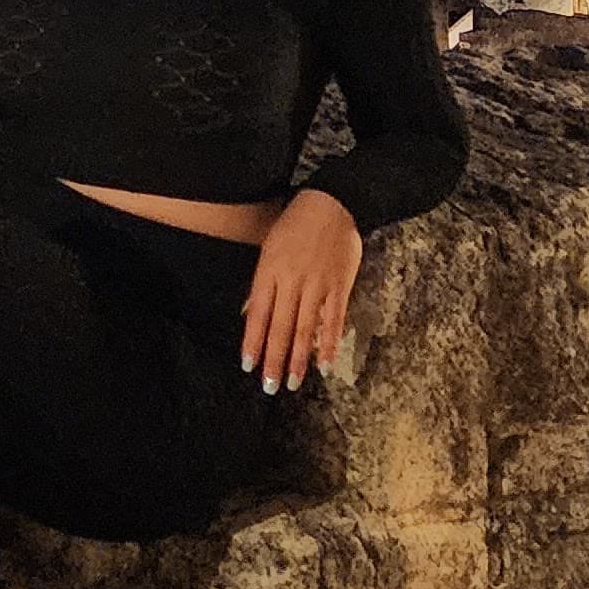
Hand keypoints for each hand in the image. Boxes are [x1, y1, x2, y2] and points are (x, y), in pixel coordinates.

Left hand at [239, 190, 361, 395]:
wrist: (332, 203)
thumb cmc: (295, 224)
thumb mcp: (269, 247)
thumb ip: (261, 284)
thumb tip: (248, 313)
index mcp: (270, 270)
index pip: (258, 314)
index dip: (253, 341)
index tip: (248, 365)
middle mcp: (291, 280)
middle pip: (280, 326)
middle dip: (274, 359)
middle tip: (270, 385)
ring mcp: (317, 284)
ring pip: (305, 328)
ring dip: (299, 358)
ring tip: (294, 382)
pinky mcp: (340, 285)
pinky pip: (334, 319)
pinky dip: (329, 342)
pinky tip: (325, 363)